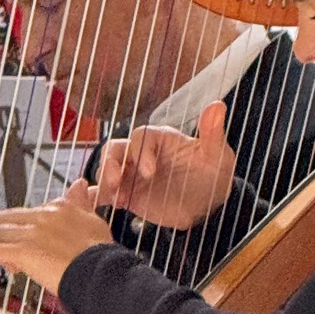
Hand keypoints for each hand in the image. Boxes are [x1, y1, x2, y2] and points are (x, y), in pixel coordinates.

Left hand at [0, 179, 113, 295]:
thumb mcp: (94, 220)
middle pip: (7, 218)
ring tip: (7, 261)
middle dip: (7, 234)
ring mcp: (30, 234)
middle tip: (16, 252)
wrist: (100, 272)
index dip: (28, 227)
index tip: (34, 241)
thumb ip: (82, 203)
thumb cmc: (100, 253)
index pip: (31, 211)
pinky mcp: (21, 252)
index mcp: (59, 208)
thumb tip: (80, 184)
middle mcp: (42, 216)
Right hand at [95, 101, 236, 228]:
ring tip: (114, 197)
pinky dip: (97, 197)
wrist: (208, 207)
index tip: (149, 172)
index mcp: (160, 139)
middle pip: (115, 149)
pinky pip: (105, 193)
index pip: (141, 137)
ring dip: (104, 180)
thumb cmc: (212, 175)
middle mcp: (141, 154)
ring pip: (106, 169)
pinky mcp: (127, 195)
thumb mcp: (217, 156)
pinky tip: (97, 205)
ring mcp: (132, 174)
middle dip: (111, 163)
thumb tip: (217, 106)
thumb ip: (213, 134)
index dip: (141, 152)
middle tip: (116, 182)